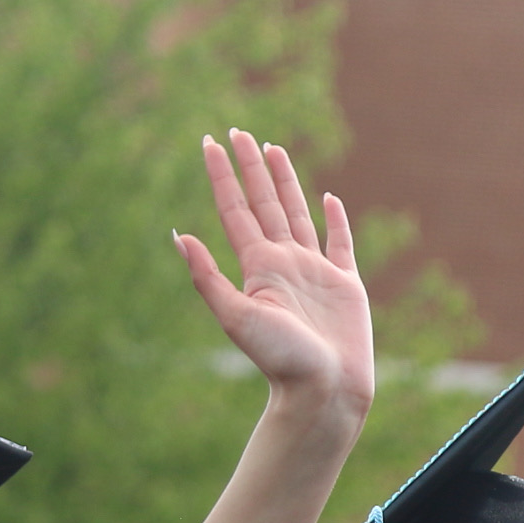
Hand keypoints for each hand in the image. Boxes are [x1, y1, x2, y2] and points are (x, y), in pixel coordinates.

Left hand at [173, 129, 373, 429]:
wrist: (323, 390)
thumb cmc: (280, 359)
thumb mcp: (236, 315)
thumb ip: (208, 277)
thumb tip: (178, 236)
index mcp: (257, 267)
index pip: (235, 210)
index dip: (222, 176)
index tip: (209, 143)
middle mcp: (283, 264)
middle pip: (264, 203)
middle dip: (250, 168)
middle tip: (237, 131)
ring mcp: (314, 272)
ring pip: (298, 214)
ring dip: (286, 182)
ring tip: (274, 150)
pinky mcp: (345, 284)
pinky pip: (340, 243)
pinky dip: (335, 219)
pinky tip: (328, 198)